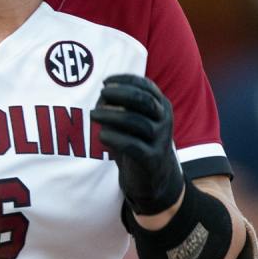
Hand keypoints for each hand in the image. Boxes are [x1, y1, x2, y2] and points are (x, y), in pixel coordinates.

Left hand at [91, 74, 184, 215]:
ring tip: (93, 115)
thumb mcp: (132, 119)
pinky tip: (101, 134)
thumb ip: (119, 105)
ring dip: (111, 115)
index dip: (125, 81)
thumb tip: (102, 97)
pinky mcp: (152, 159)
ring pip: (136, 122)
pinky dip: (115, 138)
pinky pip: (132, 145)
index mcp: (162, 106)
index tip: (105, 82)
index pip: (146, 86)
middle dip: (121, 93)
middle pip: (144, 101)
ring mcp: (160, 140)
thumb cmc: (137, 141)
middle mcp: (165, 121)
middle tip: (101, 94)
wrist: (151, 177)